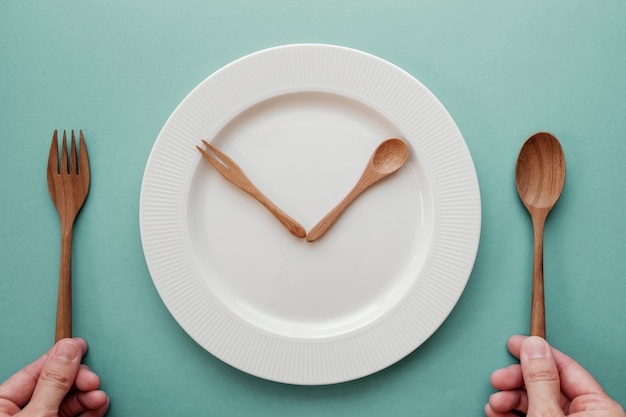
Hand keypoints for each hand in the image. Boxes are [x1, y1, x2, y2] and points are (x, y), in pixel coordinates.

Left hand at [0, 338, 108, 416]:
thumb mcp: (38, 414)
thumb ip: (54, 382)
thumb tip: (67, 350)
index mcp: (1, 407)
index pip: (32, 373)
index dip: (59, 358)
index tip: (80, 346)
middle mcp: (19, 414)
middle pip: (54, 386)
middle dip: (78, 381)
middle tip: (92, 380)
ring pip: (67, 402)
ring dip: (88, 397)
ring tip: (99, 397)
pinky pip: (74, 416)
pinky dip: (89, 410)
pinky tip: (98, 405)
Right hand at [486, 335, 624, 416]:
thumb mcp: (547, 414)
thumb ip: (540, 379)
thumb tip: (534, 347)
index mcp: (599, 407)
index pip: (565, 367)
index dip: (535, 353)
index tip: (514, 343)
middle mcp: (587, 416)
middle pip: (546, 385)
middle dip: (516, 381)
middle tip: (498, 379)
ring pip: (536, 402)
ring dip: (509, 399)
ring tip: (494, 403)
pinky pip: (532, 416)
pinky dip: (511, 414)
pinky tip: (497, 412)